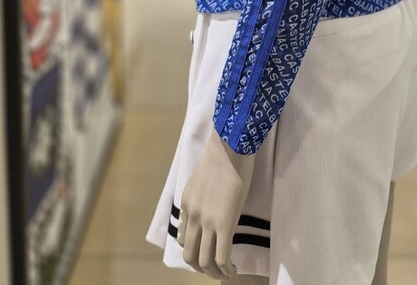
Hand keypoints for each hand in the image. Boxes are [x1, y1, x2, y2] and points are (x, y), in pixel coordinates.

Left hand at [177, 125, 255, 278]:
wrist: (229, 145)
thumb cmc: (221, 156)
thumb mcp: (200, 180)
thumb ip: (197, 199)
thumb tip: (199, 215)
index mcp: (186, 205)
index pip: (183, 238)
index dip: (195, 249)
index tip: (208, 251)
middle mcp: (192, 217)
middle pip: (190, 256)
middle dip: (202, 269)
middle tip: (215, 270)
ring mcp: (207, 221)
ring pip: (205, 261)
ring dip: (215, 273)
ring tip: (226, 273)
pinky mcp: (225, 223)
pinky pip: (222, 257)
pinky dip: (226, 268)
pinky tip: (234, 269)